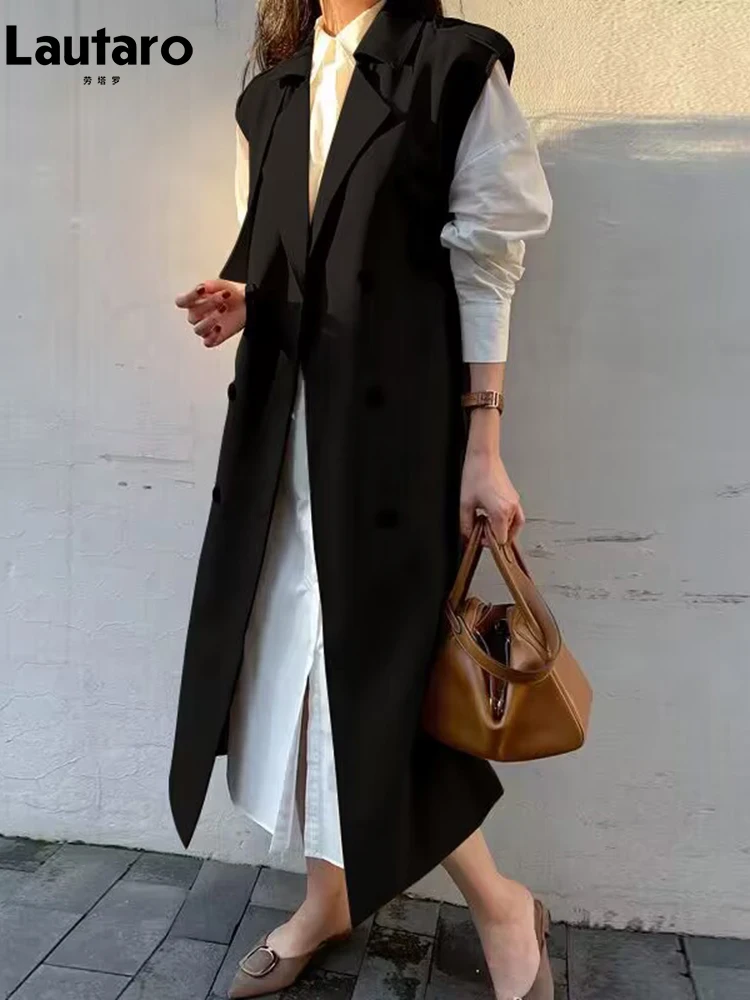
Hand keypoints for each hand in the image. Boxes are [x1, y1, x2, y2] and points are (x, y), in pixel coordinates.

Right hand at [175, 279, 245, 347]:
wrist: (247, 303)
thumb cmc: (232, 294)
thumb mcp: (223, 285)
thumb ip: (212, 285)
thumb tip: (205, 286)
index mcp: (193, 302)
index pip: (181, 302)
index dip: (189, 296)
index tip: (202, 289)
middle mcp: (196, 316)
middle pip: (192, 315)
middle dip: (208, 304)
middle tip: (223, 296)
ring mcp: (205, 328)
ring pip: (198, 330)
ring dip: (210, 320)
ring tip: (224, 309)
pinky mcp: (214, 338)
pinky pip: (207, 342)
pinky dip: (213, 336)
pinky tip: (220, 327)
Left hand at [460, 413, 524, 544]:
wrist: (483, 456)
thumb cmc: (475, 475)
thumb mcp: (465, 504)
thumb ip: (466, 524)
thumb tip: (467, 535)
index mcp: (501, 512)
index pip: (501, 539)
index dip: (489, 542)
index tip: (480, 537)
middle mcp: (511, 508)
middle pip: (508, 534)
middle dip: (495, 535)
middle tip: (482, 530)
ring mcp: (515, 501)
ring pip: (514, 525)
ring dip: (502, 528)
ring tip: (488, 524)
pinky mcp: (514, 496)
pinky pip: (515, 515)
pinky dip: (507, 520)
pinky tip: (495, 516)